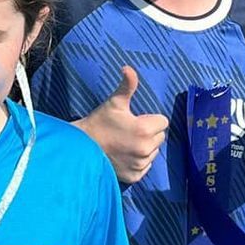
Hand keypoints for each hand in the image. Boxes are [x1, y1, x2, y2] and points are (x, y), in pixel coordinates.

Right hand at [77, 66, 168, 183]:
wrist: (82, 147)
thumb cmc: (99, 122)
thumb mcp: (114, 103)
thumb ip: (127, 85)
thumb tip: (128, 67)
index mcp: (145, 130)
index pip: (162, 122)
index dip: (150, 119)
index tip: (135, 120)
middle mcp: (146, 149)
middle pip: (159, 137)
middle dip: (149, 133)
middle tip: (129, 131)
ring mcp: (140, 164)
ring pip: (153, 151)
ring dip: (144, 147)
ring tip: (125, 143)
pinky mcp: (135, 176)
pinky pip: (145, 166)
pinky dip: (138, 161)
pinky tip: (124, 155)